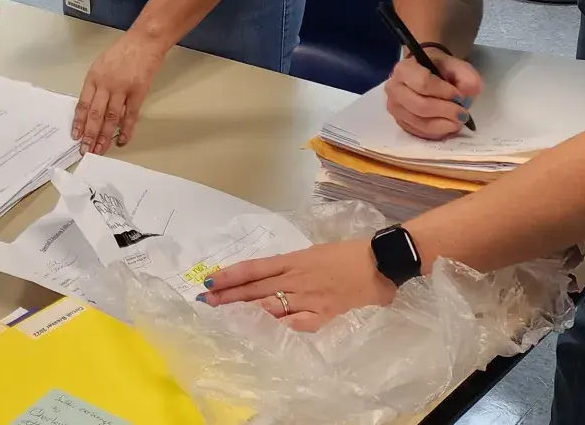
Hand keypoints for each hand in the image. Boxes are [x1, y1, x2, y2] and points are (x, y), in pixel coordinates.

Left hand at [73, 34, 163, 153]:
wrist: (144, 41)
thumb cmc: (122, 51)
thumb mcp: (101, 64)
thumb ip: (96, 84)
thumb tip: (91, 107)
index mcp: (93, 77)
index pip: (83, 104)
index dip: (79, 122)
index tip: (76, 136)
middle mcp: (105, 84)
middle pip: (95, 114)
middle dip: (90, 134)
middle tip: (86, 151)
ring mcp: (122, 89)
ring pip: (111, 117)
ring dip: (105, 136)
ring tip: (100, 150)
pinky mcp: (138, 92)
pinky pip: (130, 115)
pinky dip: (126, 130)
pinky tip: (122, 140)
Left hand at [199, 239, 396, 331]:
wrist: (379, 261)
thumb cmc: (345, 253)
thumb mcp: (311, 253)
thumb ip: (289, 266)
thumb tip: (264, 278)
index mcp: (292, 260)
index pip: (253, 268)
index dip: (229, 275)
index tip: (208, 280)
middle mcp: (296, 278)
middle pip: (256, 288)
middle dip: (229, 295)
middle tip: (205, 300)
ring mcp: (309, 297)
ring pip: (271, 305)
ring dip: (246, 311)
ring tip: (225, 315)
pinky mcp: (325, 313)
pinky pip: (298, 323)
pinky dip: (281, 326)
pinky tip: (265, 330)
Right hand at [385, 47, 482, 139]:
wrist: (426, 75)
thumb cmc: (441, 70)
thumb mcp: (457, 66)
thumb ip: (466, 77)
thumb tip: (466, 96)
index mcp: (405, 69)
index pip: (423, 83)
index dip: (445, 92)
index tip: (460, 96)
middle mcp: (394, 88)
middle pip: (420, 106)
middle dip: (446, 112)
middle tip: (463, 114)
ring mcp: (394, 107)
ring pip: (420, 122)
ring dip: (444, 125)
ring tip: (458, 121)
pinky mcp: (400, 122)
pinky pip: (419, 133)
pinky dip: (437, 132)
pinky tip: (447, 125)